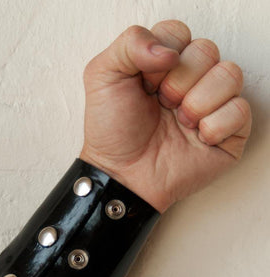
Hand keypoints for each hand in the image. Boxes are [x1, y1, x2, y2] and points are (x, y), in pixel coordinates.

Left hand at [80, 20, 251, 212]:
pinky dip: (215, 126)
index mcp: (164, 64)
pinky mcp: (228, 133)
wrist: (124, 175)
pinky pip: (241, 111)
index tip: (144, 85)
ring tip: (180, 122)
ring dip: (198, 102)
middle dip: (179, 81)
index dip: (161, 58)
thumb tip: (170, 52)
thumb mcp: (102, 76)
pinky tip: (197, 138)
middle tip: (163, 104)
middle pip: (207, 50)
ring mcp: (211, 106)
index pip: (179, 34)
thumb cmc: (113, 131)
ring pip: (230, 74)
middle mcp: (191, 81)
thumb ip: (130, 43)